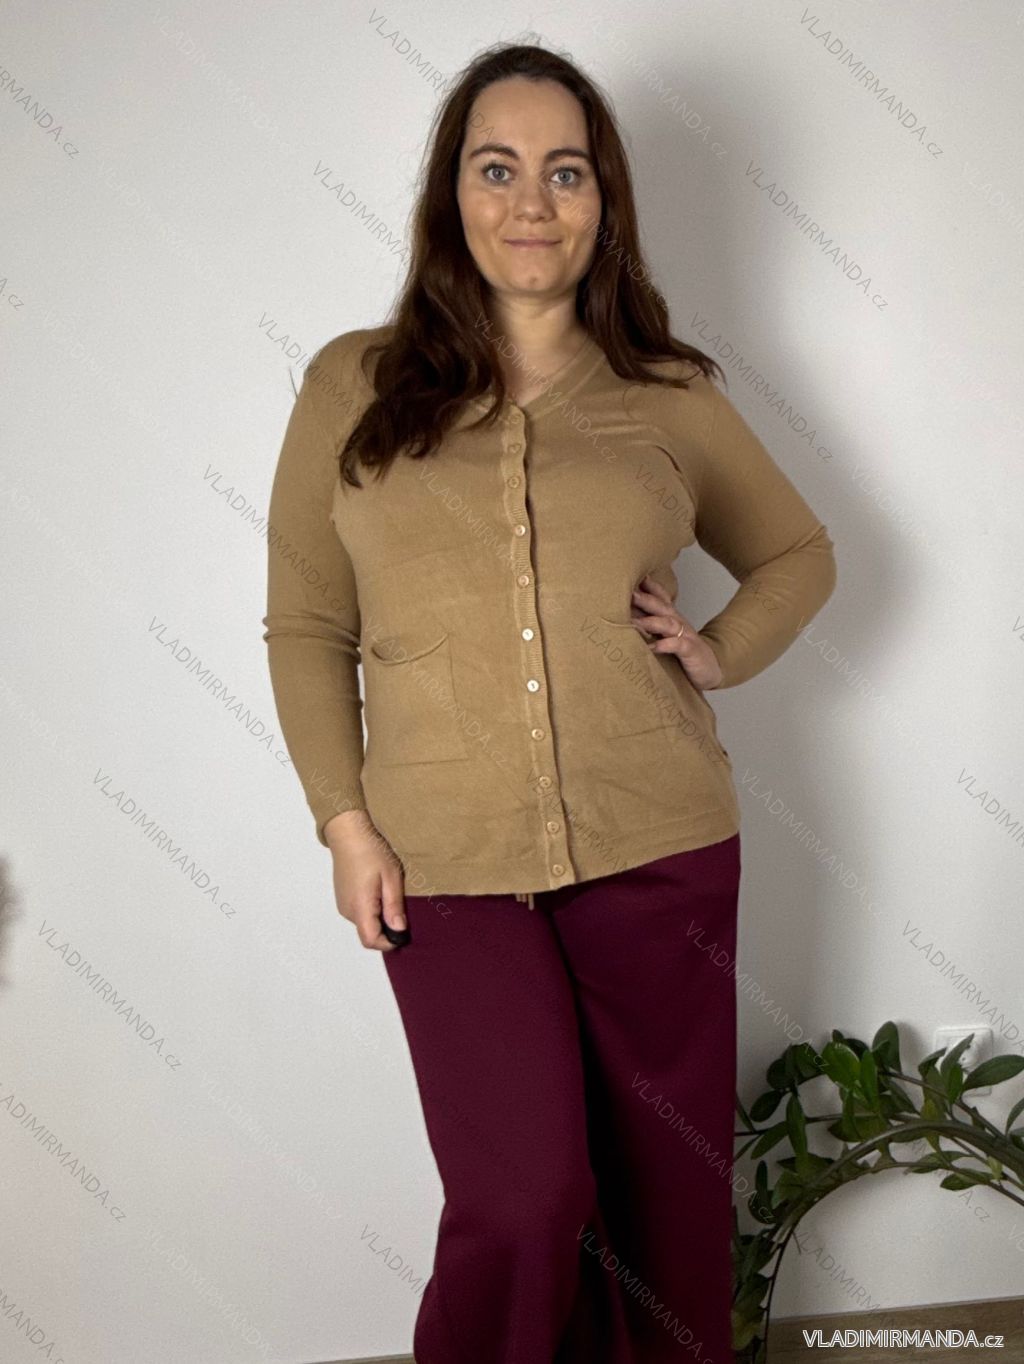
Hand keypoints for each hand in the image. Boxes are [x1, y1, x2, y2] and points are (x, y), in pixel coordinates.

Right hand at [324, 810, 407, 950]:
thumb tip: (399, 931)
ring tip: (389, 893)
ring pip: (364, 923)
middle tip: (401, 908)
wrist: (349, 833)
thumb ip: (394, 906)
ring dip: (379, 917)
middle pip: (368, 933)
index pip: (370, 940)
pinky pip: (359, 912)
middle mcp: (347, 910)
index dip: (388, 943)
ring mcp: (343, 904)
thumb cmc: (371, 851)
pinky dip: (371, 909)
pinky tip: (379, 890)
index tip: (403, 933)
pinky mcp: (343, 898)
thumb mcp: (391, 877)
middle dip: (386, 928)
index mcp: (359, 906)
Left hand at [630, 574, 723, 690]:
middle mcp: (678, 623)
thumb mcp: (666, 636)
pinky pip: (678, 645)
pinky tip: (652, 647)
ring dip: (651, 622)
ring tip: (634, 623)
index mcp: (671, 618)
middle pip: (661, 606)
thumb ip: (649, 626)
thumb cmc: (683, 652)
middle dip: (644, 598)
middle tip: (628, 593)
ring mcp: (685, 636)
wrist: (710, 669)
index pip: (660, 597)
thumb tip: (623, 618)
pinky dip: (664, 645)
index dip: (648, 586)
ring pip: (668, 623)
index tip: (630, 575)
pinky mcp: (690, 651)